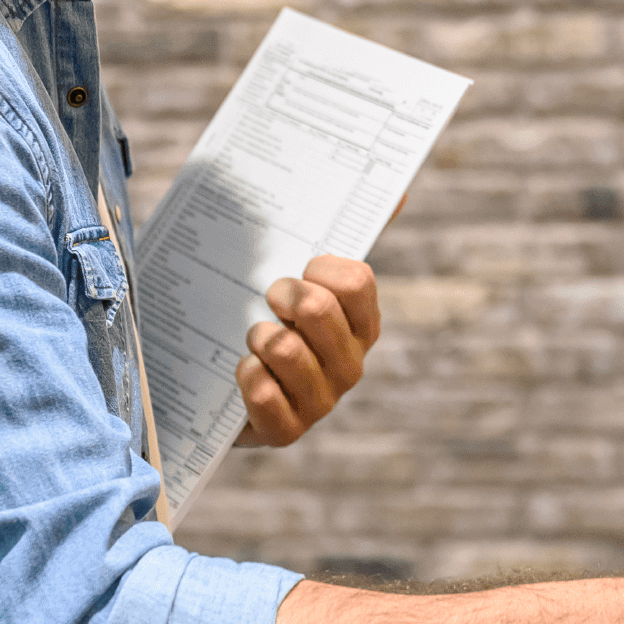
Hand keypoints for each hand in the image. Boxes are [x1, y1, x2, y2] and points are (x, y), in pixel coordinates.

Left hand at [235, 254, 381, 445]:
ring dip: (256, 335)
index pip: (356, 280)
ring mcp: (321, 401)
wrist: (225, 387)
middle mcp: (350, 365)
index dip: (319, 268)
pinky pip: (262, 392)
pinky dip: (244, 375)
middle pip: (318, 309)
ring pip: (284, 348)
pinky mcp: (286, 432)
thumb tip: (397, 191)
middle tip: (268, 298)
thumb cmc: (274, 321)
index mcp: (362, 325)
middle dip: (281, 294)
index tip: (300, 269)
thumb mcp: (306, 277)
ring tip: (253, 339)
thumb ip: (350, 235)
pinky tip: (242, 371)